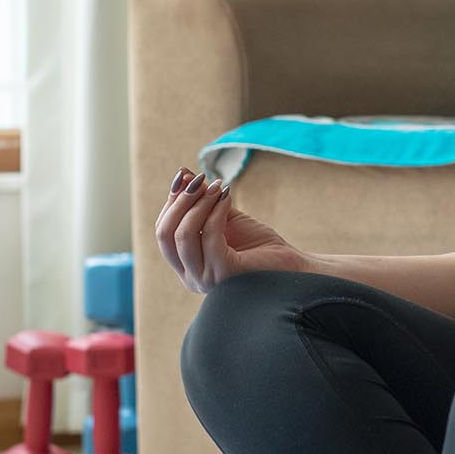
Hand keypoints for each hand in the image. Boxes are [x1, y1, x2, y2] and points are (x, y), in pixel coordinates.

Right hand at [156, 166, 307, 294]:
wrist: (291, 265)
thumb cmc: (258, 244)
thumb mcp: (224, 218)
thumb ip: (202, 201)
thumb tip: (182, 174)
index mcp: (187, 266)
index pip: (163, 232)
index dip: (171, 202)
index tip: (186, 177)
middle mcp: (191, 277)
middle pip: (165, 234)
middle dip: (180, 201)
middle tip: (198, 179)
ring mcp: (205, 279)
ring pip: (184, 235)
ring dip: (198, 204)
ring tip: (216, 185)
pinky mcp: (224, 275)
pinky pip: (210, 236)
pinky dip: (216, 211)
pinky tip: (227, 197)